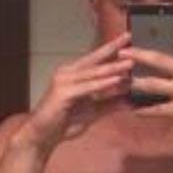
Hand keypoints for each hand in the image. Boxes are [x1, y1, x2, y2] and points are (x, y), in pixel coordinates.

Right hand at [23, 32, 133, 150]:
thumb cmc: (63, 124)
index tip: (127, 37)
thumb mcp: (91, 112)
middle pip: (94, 59)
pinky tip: (117, 80)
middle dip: (112, 47)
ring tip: (130, 62)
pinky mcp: (63, 93)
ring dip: (112, 67)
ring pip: (93, 73)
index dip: (110, 47)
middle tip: (128, 36)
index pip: (95, 59)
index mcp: (72, 75)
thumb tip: (128, 101)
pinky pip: (88, 87)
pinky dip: (103, 83)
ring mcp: (63, 81)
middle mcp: (66, 73)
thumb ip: (108, 105)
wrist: (42, 136)